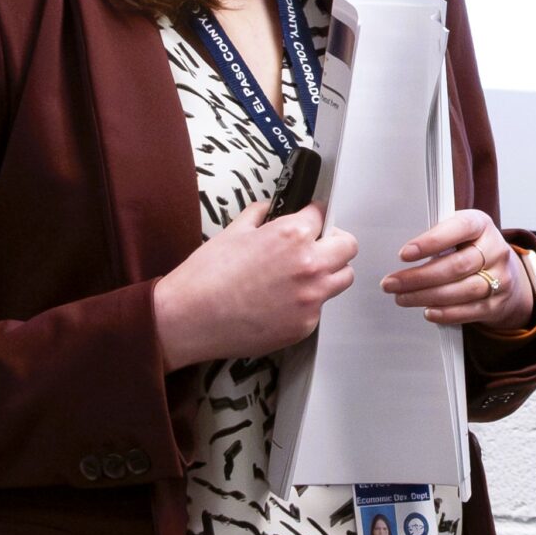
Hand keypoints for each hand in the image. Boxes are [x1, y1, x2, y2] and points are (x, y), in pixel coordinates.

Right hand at [154, 200, 356, 368]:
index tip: (311, 220)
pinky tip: (280, 303)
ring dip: (329, 272)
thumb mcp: (232, 232)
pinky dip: (306, 303)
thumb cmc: (204, 277)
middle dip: (334, 242)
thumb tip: (270, 209)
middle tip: (317, 246)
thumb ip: (260, 215)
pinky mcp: (305, 325)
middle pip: (348, 247)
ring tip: (302, 276)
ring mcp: (311, 298)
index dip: (314, 216)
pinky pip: (319, 308)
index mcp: (293, 236)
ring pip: (342, 278)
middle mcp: (309, 266)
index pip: (323, 215)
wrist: (187, 318)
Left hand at [383, 209, 535, 329]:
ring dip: (427, 296)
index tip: (404, 254)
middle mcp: (495, 250)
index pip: (460, 228)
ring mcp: (501, 278)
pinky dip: (446, 313)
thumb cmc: (471, 249)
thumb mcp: (459, 232)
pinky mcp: (497, 303)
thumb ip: (438, 236)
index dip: (432, 241)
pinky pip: (470, 311)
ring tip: (402, 298)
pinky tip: (428, 311)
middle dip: (419, 277)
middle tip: (391, 283)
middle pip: (457, 265)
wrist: (504, 273)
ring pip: (463, 290)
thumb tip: (405, 253)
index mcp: (482, 225)